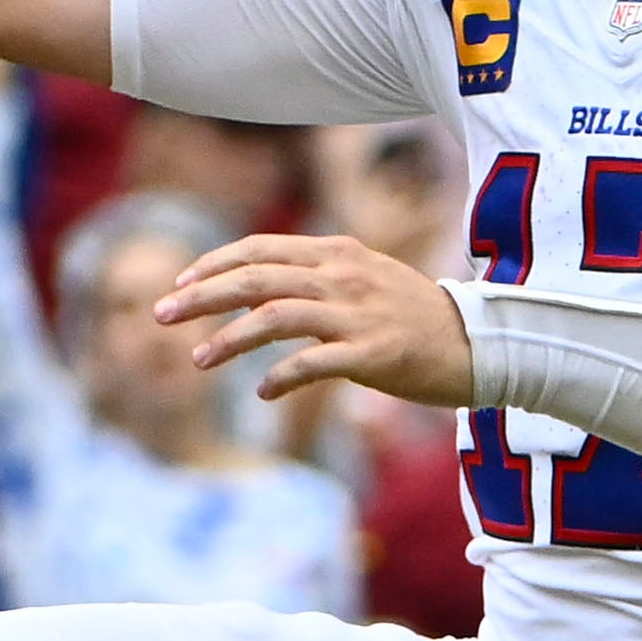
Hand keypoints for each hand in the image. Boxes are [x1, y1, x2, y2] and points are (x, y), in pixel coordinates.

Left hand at [162, 228, 476, 403]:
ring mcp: (357, 314)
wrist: (480, 345)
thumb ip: (314, 282)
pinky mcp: (373, 353)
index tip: (179, 283)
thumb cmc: (418, 319)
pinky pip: (312, 362)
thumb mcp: (365, 281)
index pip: (260, 248)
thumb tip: (254, 300)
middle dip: (200, 296)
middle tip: (161, 314)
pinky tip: (263, 391)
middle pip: (254, 278)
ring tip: (198, 360)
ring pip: (274, 317)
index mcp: (337, 252)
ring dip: (228, 339)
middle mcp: (342, 276)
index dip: (213, 264)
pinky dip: (280, 376)